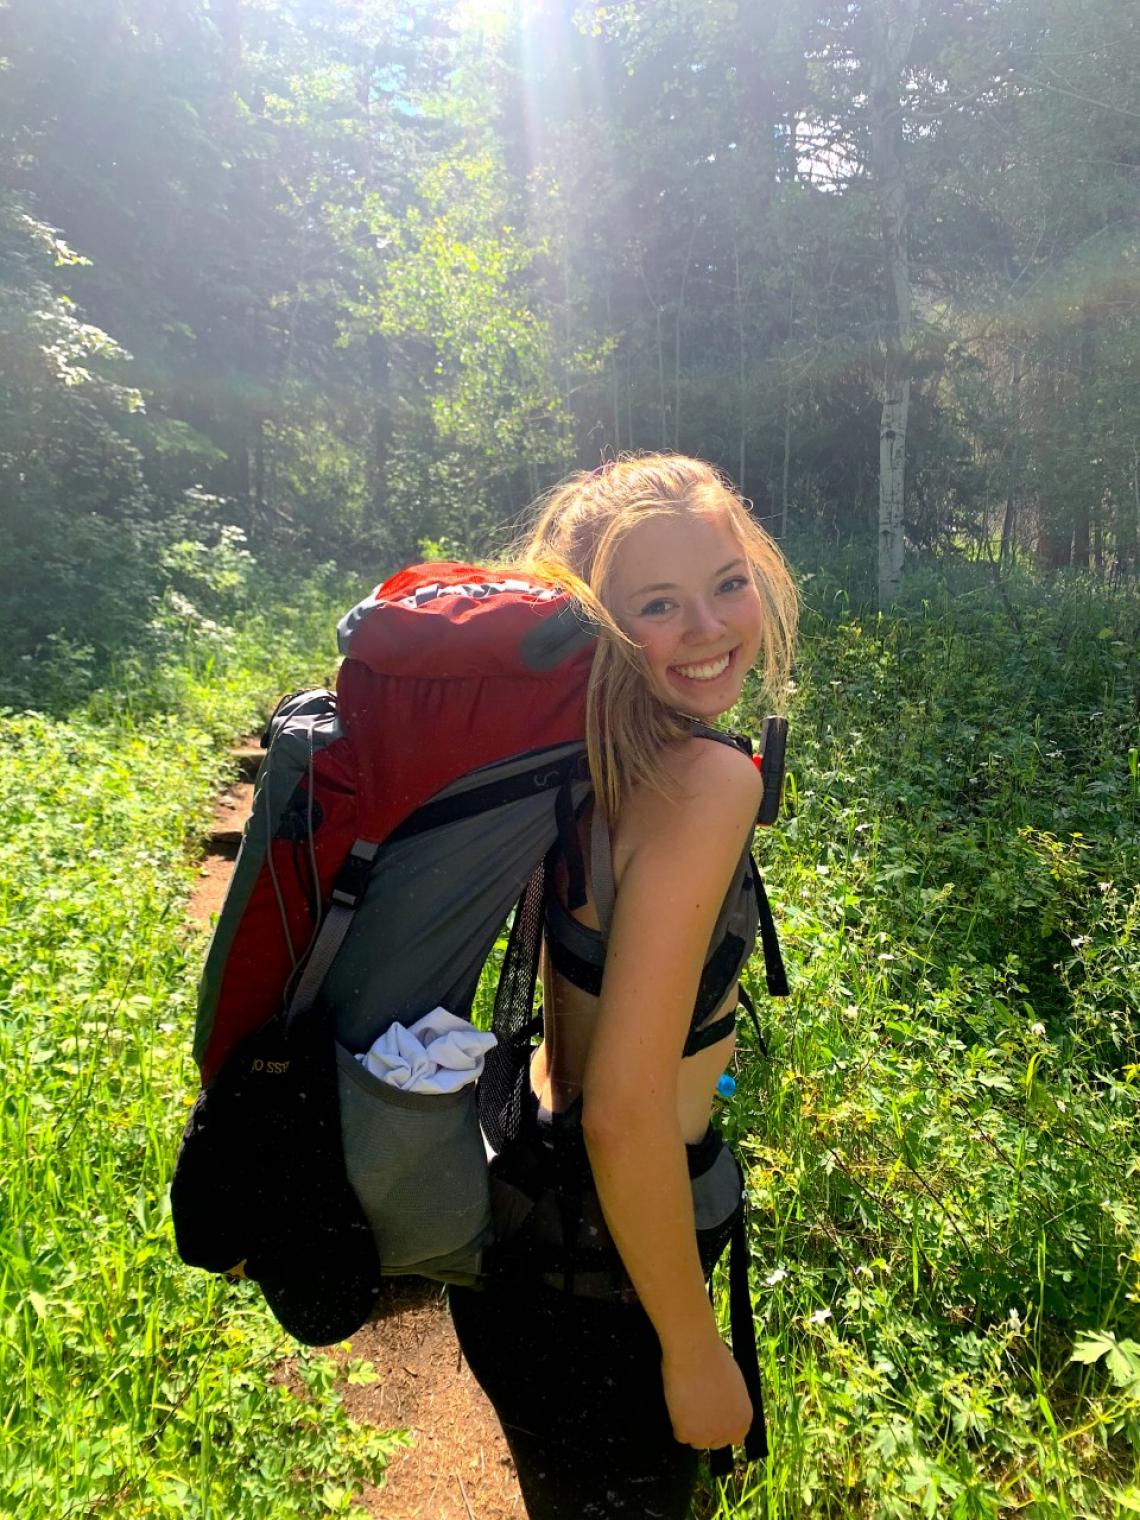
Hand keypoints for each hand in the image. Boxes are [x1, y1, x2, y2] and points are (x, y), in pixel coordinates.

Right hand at [661, 1336, 751, 1450]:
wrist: (695, 1351)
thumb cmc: (713, 1357)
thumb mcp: (733, 1384)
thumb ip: (730, 1403)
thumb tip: (720, 1408)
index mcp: (743, 1418)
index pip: (734, 1437)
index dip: (721, 1426)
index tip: (711, 1416)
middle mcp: (729, 1431)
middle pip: (715, 1442)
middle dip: (705, 1428)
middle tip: (695, 1408)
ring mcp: (708, 1435)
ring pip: (696, 1441)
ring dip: (690, 1426)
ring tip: (686, 1400)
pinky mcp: (687, 1434)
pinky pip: (679, 1434)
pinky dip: (676, 1421)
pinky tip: (678, 1401)